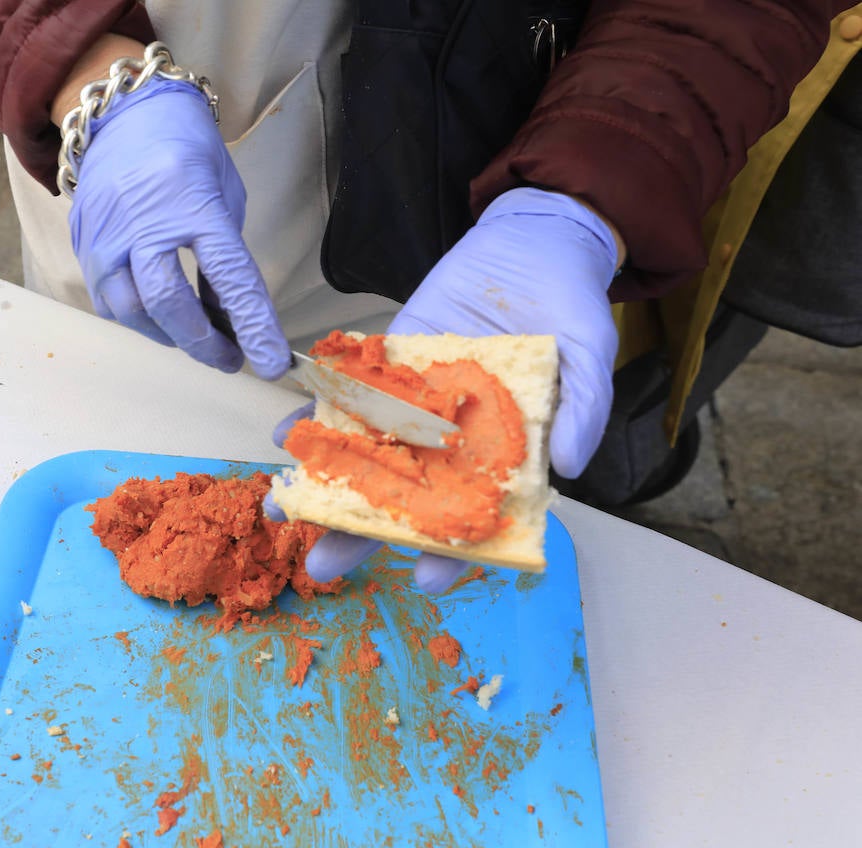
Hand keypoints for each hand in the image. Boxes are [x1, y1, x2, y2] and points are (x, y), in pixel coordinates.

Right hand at [67, 80, 289, 377]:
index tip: (270, 364)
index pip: (229, 276)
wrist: (123, 115)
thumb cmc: (185, 153)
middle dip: (202, 344)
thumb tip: (229, 321)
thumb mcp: (222, 197)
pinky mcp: (83, 243)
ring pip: (130, 311)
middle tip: (230, 359)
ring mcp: (105, 234)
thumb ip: (224, 259)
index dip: (253, 325)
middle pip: (168, 303)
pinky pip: (108, 300)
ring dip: (169, 336)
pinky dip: (138, 318)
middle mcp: (142, 221)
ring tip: (196, 338)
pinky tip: (159, 317)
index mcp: (192, 203)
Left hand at [269, 187, 621, 590]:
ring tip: (285, 505)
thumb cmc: (571, 305)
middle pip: (404, 498)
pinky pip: (350, 395)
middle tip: (323, 565)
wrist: (536, 240)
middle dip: (361, 533)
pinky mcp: (391, 366)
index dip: (454, 552)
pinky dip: (319, 412)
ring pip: (368, 453)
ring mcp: (416, 404)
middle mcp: (451, 440)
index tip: (428, 580)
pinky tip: (287, 431)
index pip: (474, 515)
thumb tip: (567, 466)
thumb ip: (584, 409)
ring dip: (324, 479)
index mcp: (499, 455)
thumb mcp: (592, 353)